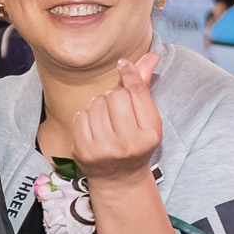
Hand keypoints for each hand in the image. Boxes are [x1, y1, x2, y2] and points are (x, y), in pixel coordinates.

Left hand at [65, 50, 162, 184]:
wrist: (119, 179)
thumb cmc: (135, 141)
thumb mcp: (147, 119)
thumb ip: (144, 87)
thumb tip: (152, 55)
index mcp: (150, 134)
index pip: (137, 92)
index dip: (130, 73)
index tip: (122, 65)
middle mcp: (129, 143)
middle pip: (115, 94)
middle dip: (114, 96)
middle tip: (117, 111)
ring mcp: (104, 149)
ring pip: (96, 102)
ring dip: (99, 107)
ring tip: (106, 122)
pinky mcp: (84, 151)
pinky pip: (81, 115)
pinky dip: (86, 117)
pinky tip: (93, 130)